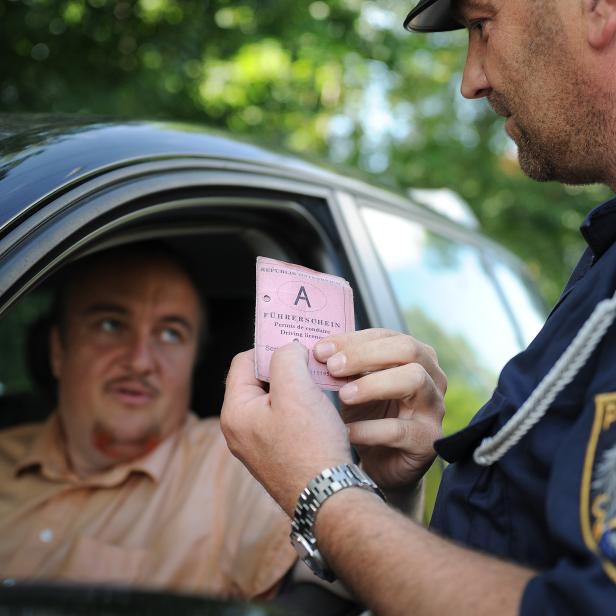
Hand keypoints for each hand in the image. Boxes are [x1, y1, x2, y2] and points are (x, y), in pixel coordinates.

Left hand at [221, 344, 351, 515]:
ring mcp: (257, 444)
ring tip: (317, 382)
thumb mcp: (296, 390)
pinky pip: (282, 419)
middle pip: (257, 380)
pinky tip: (319, 407)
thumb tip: (288, 348)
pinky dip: (299, 407)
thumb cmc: (311, 448)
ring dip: (294, 387)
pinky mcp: (275, 454)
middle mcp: (239, 430)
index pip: (242, 362)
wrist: (329, 497)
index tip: (293, 343)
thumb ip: (285, 358)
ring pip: (273, 399)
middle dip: (283, 368)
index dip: (268, 348)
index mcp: (235, 413)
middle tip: (308, 360)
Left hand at [314, 329, 445, 488]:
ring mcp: (433, 407)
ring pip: (413, 379)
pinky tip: (345, 431)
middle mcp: (431, 376)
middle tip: (332, 367)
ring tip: (343, 396)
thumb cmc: (366, 416)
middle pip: (407, 349)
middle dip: (365, 355)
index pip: (385, 336)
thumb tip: (315, 349)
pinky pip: (400, 429)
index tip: (321, 350)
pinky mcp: (427, 440)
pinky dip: (369, 429)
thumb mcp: (353, 385)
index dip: (352, 340)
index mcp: (413, 355)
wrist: (379, 464)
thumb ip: (342, 366)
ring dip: (373, 384)